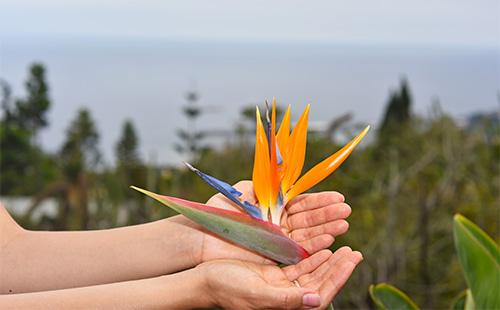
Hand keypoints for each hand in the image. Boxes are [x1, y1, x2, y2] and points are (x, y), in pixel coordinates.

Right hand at [199, 247, 361, 308]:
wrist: (205, 281)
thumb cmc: (227, 289)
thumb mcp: (258, 294)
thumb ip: (286, 299)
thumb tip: (316, 300)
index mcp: (286, 305)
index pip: (320, 293)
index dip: (338, 277)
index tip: (351, 259)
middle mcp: (287, 296)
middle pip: (320, 282)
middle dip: (338, 267)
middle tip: (354, 252)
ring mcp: (281, 285)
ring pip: (311, 272)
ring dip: (328, 260)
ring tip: (344, 247)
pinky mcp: (273, 274)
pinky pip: (298, 265)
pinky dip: (311, 255)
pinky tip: (321, 246)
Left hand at [201, 180, 350, 262]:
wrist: (200, 236)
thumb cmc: (217, 212)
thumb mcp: (240, 192)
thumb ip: (261, 185)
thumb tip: (280, 174)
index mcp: (272, 209)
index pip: (301, 204)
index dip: (319, 201)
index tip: (338, 197)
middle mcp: (278, 226)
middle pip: (308, 220)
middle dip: (328, 214)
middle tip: (346, 209)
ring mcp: (276, 242)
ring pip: (306, 235)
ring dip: (326, 229)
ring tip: (344, 222)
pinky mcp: (273, 257)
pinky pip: (296, 251)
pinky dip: (313, 246)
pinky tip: (329, 240)